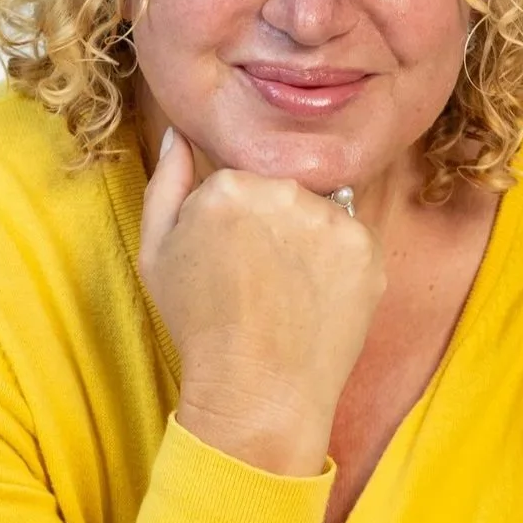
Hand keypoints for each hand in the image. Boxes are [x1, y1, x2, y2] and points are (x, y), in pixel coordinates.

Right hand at [136, 125, 383, 476]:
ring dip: (309, 242)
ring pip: (319, 213)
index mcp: (227, 184)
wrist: (256, 391)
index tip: (228, 264)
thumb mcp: (156, 252)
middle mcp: (282, 189)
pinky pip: (353, 238)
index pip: (239, 183)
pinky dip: (340, 265)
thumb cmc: (199, 327)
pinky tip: (317, 301)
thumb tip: (181, 132)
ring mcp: (329, 217)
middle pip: (281, 191)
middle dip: (273, 227)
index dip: (233, 225)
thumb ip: (167, 182)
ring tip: (290, 295)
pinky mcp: (366, 246)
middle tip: (261, 282)